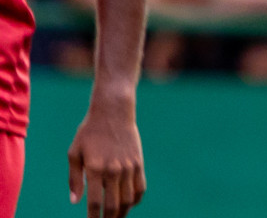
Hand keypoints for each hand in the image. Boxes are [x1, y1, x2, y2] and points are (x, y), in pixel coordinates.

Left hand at [67, 97, 144, 217]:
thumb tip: (74, 202)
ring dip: (122, 213)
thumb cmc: (89, 132)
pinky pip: (140, 188)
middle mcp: (114, 170)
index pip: (95, 202)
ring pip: (128, 200)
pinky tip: (128, 205)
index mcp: (95, 168)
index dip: (93, 217)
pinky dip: (134, 200)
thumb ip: (74, 179)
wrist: (114, 112)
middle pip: (113, 205)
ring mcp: (128, 167)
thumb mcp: (74, 153)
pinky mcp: (138, 163)